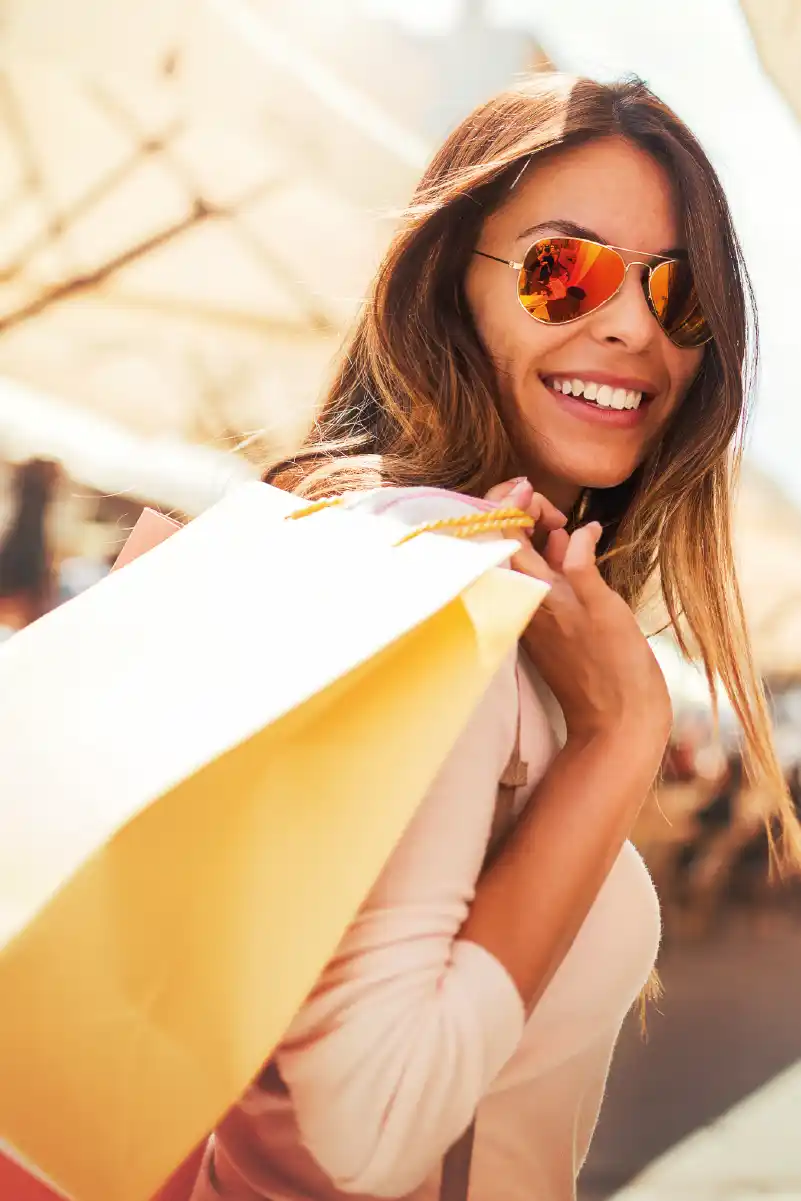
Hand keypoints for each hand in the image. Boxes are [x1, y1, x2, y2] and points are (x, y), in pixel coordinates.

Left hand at [485, 479, 671, 755]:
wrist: (617, 720)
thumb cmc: (616, 666)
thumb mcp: (604, 607)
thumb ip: (581, 563)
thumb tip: (576, 529)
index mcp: (532, 592)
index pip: (499, 532)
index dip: (510, 501)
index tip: (536, 489)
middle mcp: (524, 600)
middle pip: (504, 540)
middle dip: (524, 512)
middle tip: (558, 514)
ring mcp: (533, 610)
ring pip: (521, 557)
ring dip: (538, 532)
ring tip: (565, 528)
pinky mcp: (546, 621)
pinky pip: (537, 576)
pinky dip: (550, 555)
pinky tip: (575, 549)